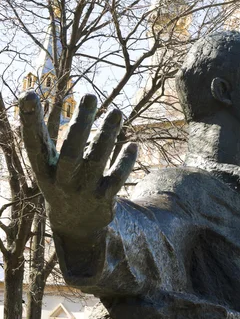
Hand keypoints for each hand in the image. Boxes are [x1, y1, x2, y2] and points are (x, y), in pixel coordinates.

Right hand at [19, 92, 136, 242]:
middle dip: (81, 123)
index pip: (33, 143)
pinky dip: (125, 160)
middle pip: (70, 151)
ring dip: (108, 134)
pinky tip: (132, 144)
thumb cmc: (64, 180)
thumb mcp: (54, 164)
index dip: (30, 120)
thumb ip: (65, 137)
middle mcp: (61, 182)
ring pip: (97, 160)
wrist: (76, 224)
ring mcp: (83, 191)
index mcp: (44, 170)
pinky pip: (117, 177)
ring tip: (116, 112)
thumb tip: (84, 101)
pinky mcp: (103, 199)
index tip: (29, 94)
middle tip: (89, 96)